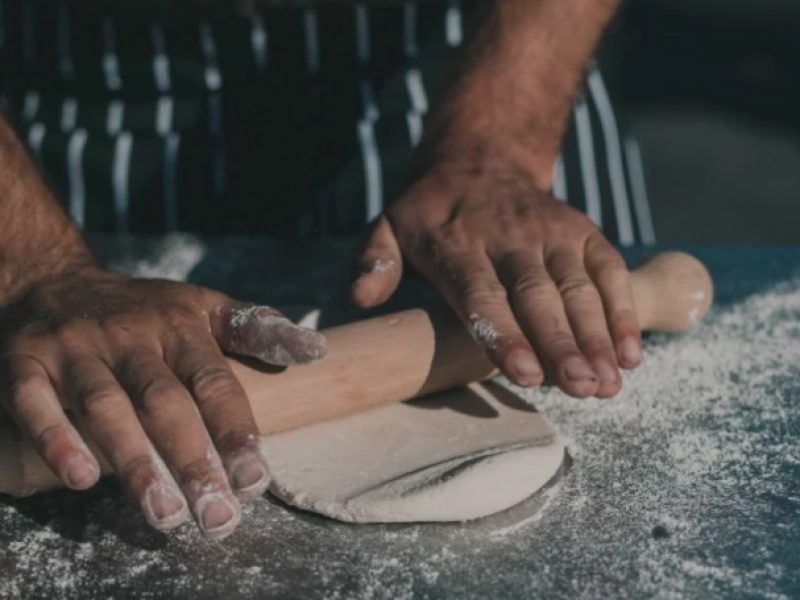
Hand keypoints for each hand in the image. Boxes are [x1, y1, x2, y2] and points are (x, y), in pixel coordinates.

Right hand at [0, 267, 325, 538]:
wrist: (56, 282)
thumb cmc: (144, 309)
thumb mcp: (203, 306)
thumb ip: (256, 329)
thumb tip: (314, 350)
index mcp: (179, 327)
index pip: (214, 382)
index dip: (236, 431)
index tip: (255, 480)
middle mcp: (130, 337)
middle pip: (166, 402)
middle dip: (193, 461)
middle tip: (217, 516)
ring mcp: (77, 349)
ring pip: (107, 407)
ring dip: (135, 462)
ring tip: (164, 514)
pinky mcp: (28, 362)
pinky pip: (38, 403)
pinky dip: (58, 439)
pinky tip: (82, 480)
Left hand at [351, 159, 639, 398]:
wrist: (481, 158)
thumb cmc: (431, 212)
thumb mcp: (388, 225)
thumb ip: (375, 260)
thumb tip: (358, 297)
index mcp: (457, 245)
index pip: (481, 294)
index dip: (504, 334)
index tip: (527, 374)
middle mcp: (507, 239)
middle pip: (537, 296)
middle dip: (562, 344)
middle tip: (582, 388)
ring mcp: (550, 233)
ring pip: (578, 286)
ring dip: (598, 336)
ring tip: (609, 384)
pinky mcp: (581, 231)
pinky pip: (608, 269)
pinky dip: (622, 310)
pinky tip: (631, 353)